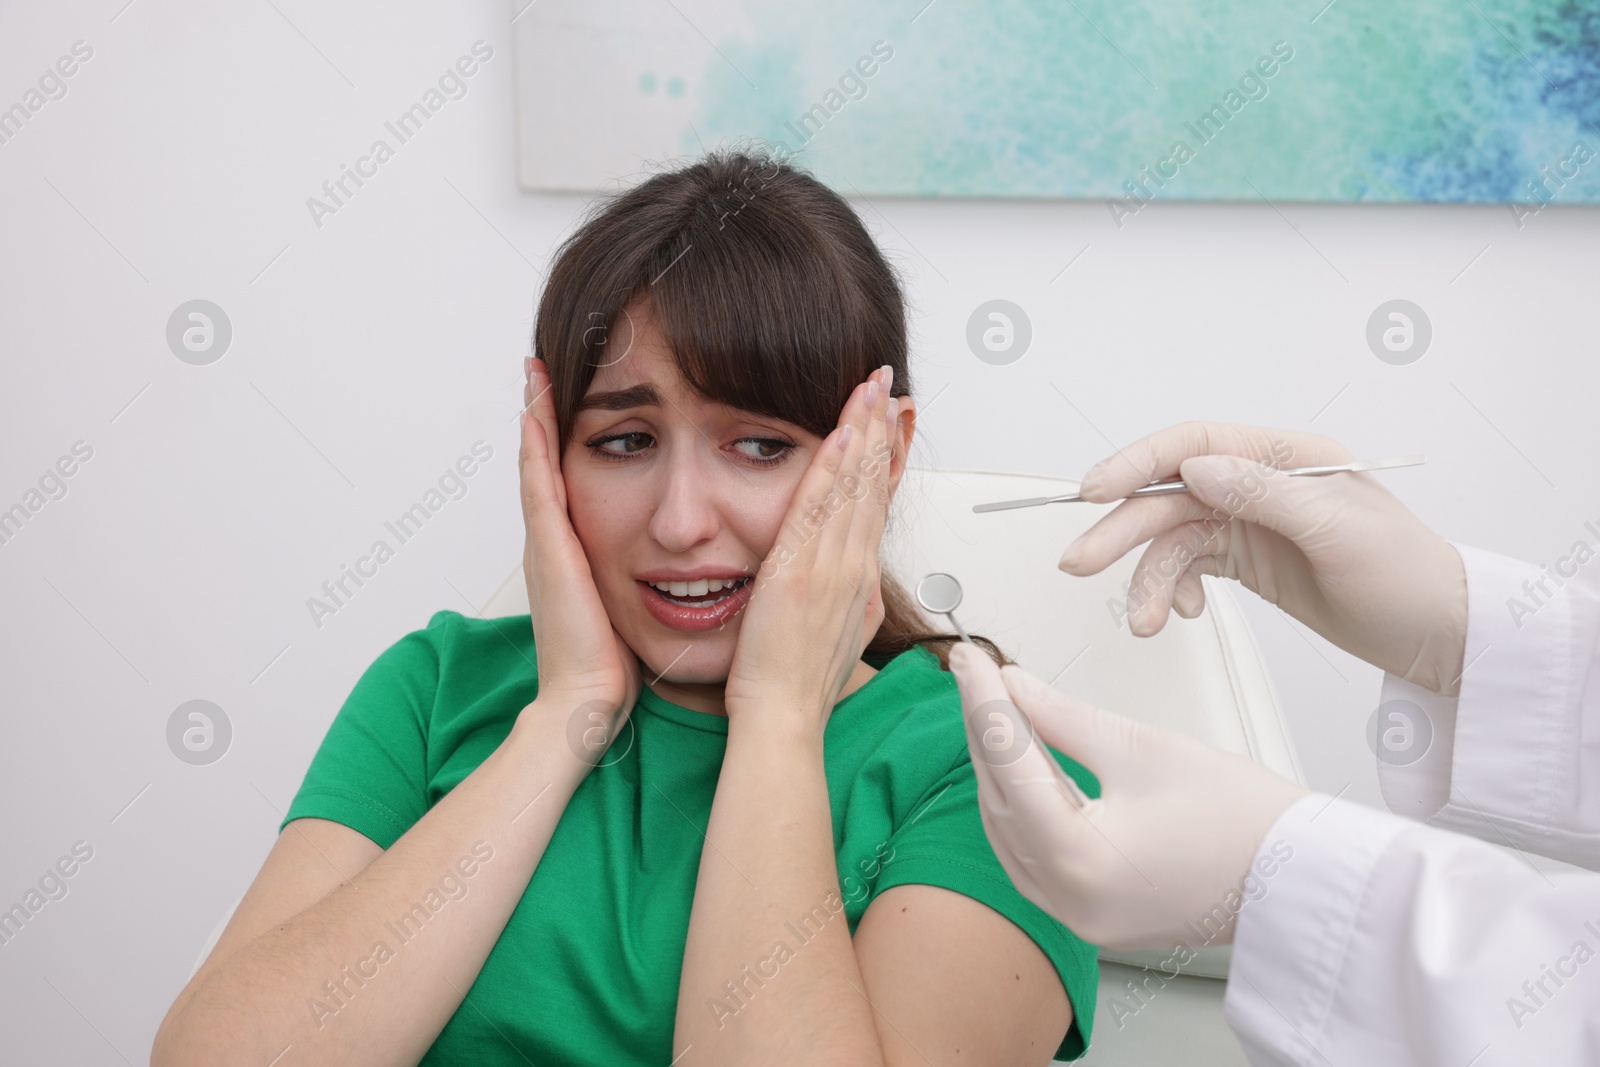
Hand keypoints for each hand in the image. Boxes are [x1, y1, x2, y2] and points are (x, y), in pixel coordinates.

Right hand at [519, 357, 640, 747]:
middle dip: (546, 414)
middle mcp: (556, 540)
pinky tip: (536, 405)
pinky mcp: (549, 548)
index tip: (579, 397)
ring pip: (539, 463)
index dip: (575, 439)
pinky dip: (534, 443)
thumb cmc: (615, 666)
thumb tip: (685, 570)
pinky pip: (539, 484)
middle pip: (549, 462)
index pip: (576, 481)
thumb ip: (644, 583)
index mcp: (578, 551)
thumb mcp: (631, 609)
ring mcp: (547, 541)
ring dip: (536, 413)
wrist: (587, 703)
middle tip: (544, 363)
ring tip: (535, 367)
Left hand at [722, 366, 897, 732]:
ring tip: (872, 387)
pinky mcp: (800, 571)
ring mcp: (832, 567)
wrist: (783, 718)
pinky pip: (820, 507)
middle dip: (884, 427)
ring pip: (855, 486)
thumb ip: (850, 600)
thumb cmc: (798, 686)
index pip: (878, 503)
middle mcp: (853, 567)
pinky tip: (844, 432)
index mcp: (859, 579)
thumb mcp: (840, 634)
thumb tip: (859, 581)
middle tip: (890, 384)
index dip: (889, 457)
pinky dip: (834, 467)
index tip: (896, 420)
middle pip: (875, 483)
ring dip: (865, 430)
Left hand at [948, 642, 1307, 950]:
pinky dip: (1021, 807)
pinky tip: (1018, 767)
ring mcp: (1078, 917)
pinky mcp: (1092, 916)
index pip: (1008, 761)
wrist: (1305, 880)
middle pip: (999, 797)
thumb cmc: (1247, 821)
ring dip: (997, 769)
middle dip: (985, 730)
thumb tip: (1014, 688)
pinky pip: (1032, 856)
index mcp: (1079, 861)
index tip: (969, 659)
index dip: (984, 700)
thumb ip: (1064, 716)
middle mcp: (1068, 901)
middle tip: (974, 674)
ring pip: (1008, 830)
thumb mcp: (1143, 748)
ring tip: (992, 709)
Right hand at [1059, 421, 1467, 694]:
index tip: (1095, 490)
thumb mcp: (1339, 530)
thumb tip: (1197, 469)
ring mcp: (1249, 521)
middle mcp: (1259, 483)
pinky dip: (1170, 591)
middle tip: (1080, 562)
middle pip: (1168, 494)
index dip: (1136, 461)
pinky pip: (1185, 566)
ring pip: (1170, 537)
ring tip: (1142, 620)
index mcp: (1285, 456)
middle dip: (1121, 529)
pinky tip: (1179, 614)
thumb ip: (1264, 493)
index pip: (1193, 444)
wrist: (1438, 633)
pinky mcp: (1245, 558)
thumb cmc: (1408, 576)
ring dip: (1145, 577)